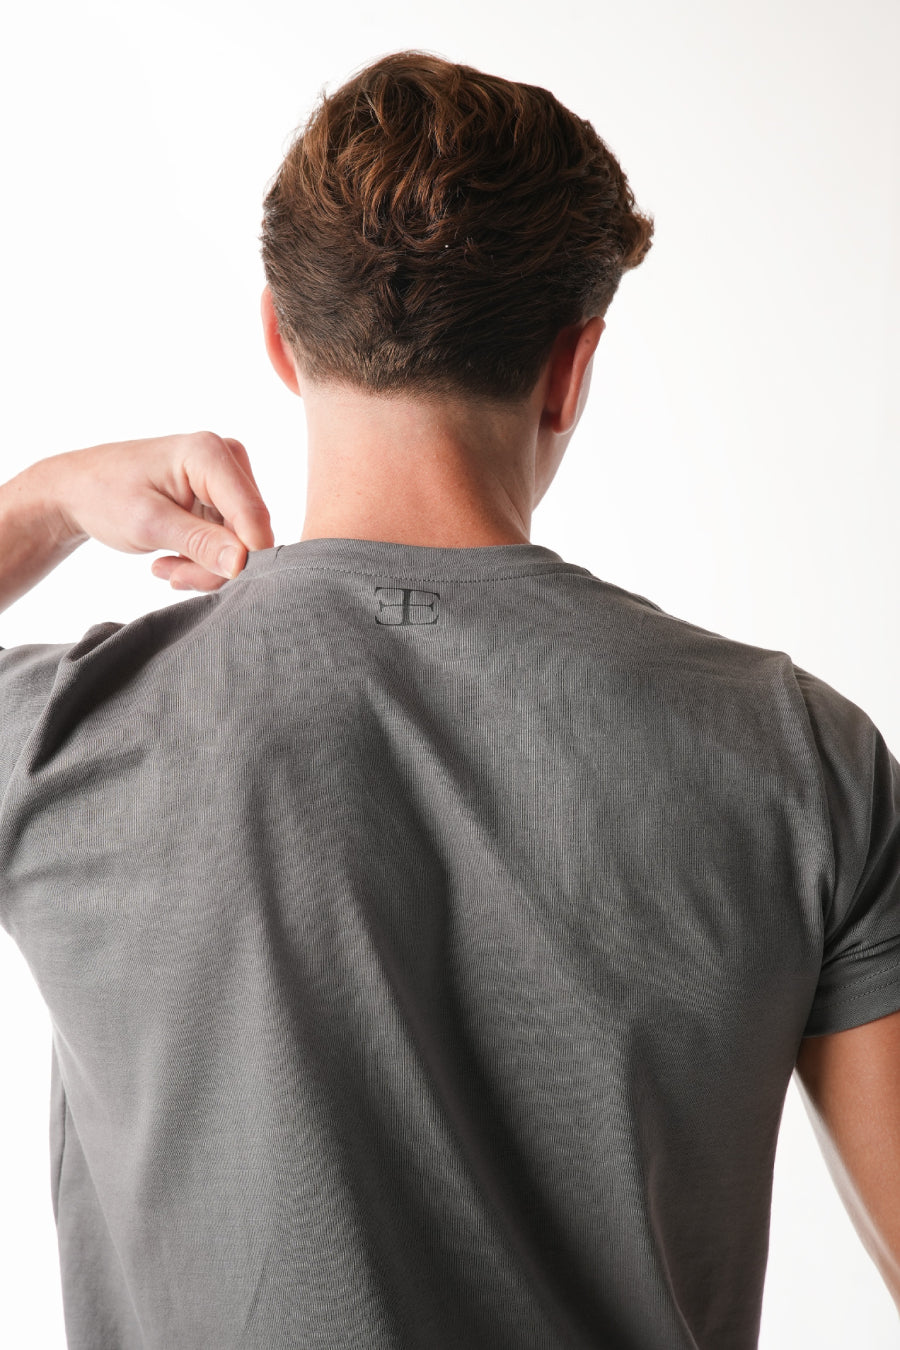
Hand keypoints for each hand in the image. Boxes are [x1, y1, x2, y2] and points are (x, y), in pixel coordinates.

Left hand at [50, 431, 274, 590]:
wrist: (80, 488)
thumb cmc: (105, 495)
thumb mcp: (149, 523)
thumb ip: (199, 543)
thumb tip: (242, 563)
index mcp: (209, 453)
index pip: (251, 513)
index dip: (247, 555)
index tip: (221, 584)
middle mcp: (227, 459)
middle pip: (247, 531)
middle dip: (216, 565)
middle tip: (173, 578)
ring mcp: (226, 478)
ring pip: (240, 542)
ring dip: (206, 566)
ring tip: (166, 569)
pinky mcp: (222, 497)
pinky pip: (230, 541)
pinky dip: (203, 559)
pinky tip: (173, 560)